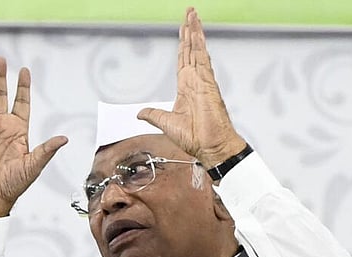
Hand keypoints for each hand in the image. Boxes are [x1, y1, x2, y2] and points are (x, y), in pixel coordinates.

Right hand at [0, 57, 66, 218]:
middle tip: (0, 60)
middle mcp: (0, 126)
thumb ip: (46, 150)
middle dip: (0, 78)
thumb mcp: (32, 166)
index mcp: (18, 130)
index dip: (23, 86)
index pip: (21, 102)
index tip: (24, 70)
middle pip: (0, 95)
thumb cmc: (12, 185)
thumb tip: (64, 138)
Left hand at [137, 7, 245, 167]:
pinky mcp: (208, 83)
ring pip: (197, 50)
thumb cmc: (196, 138)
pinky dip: (199, 44)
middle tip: (189, 13)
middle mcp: (196, 81)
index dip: (183, 45)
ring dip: (194, 32)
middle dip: (189, 31)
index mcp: (187, 88)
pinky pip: (202, 59)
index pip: (184, 60)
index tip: (183, 30)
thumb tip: (140, 113)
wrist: (211, 147)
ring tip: (192, 15)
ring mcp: (203, 80)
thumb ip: (153, 115)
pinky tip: (197, 32)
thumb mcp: (165, 124)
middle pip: (191, 50)